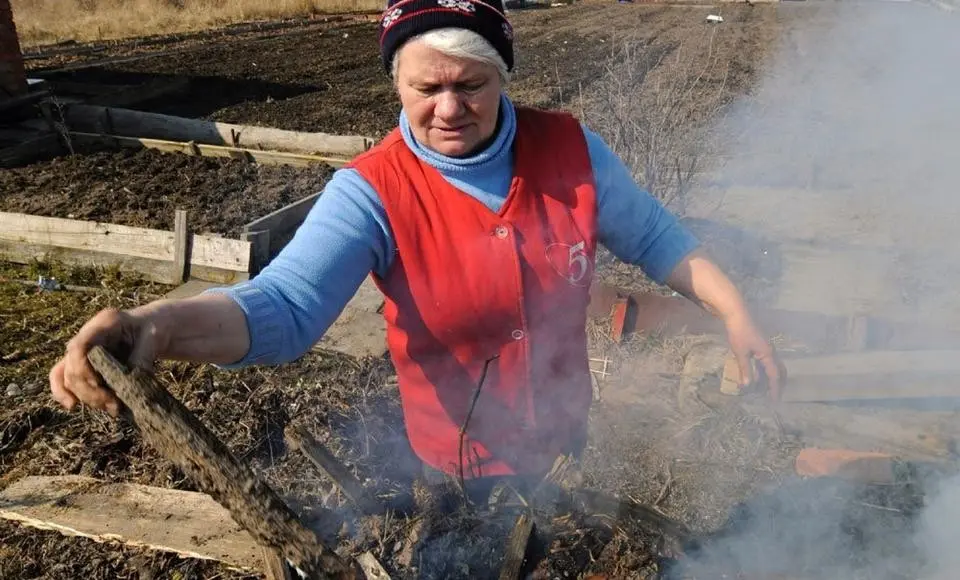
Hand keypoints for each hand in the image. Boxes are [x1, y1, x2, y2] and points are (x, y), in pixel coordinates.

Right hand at [49, 307, 166, 416]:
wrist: (152, 328)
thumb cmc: (154, 328)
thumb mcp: (154, 337)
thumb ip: (142, 357)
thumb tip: (129, 383)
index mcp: (104, 324)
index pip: (79, 347)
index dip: (82, 369)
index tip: (99, 385)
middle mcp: (86, 335)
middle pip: (72, 367)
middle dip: (90, 391)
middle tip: (115, 405)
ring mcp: (81, 350)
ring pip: (68, 377)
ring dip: (87, 397)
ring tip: (113, 408)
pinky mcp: (81, 363)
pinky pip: (62, 377)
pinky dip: (64, 392)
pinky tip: (72, 405)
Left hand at [724, 311, 784, 400]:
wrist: (736, 314)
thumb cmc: (739, 333)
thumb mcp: (741, 353)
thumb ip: (745, 369)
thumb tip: (747, 385)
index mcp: (768, 354)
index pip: (774, 375)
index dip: (774, 388)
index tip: (775, 400)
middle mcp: (771, 351)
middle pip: (779, 370)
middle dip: (777, 383)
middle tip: (774, 396)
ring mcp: (766, 347)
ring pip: (772, 365)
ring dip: (770, 377)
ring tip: (765, 388)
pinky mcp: (760, 343)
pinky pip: (766, 360)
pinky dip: (764, 369)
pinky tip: (757, 374)